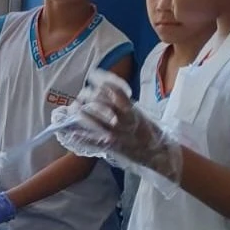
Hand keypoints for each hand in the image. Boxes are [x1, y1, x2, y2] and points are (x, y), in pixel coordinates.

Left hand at [56, 78, 182, 188]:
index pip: (114, 91)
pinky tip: (72, 133)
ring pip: (94, 120)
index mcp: (132, 110)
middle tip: (83, 94)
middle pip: (101, 103)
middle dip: (88, 96)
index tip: (93, 76)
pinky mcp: (110, 147)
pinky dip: (82, 137)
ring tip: (74, 108)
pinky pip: (94, 141)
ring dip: (82, 113)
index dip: (102, 81)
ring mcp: (115, 134)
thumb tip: (109, 92)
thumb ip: (126, 104)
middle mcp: (122, 120)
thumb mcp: (140, 113)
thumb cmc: (149, 131)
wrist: (157, 153)